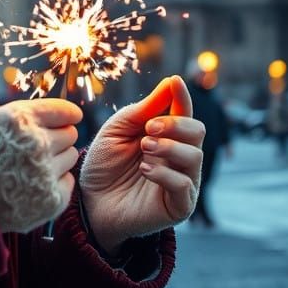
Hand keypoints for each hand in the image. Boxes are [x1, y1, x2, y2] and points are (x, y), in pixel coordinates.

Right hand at [0, 98, 82, 203]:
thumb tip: (1, 109)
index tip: (71, 117)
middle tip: (49, 142)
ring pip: (71, 157)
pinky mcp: (50, 200)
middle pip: (69, 134)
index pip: (62, 111)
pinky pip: (68, 183)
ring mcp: (45, 172)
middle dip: (61, 135)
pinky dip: (58, 182)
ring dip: (60, 158)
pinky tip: (42, 182)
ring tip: (41, 163)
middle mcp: (37, 142)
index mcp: (21, 118)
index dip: (67, 113)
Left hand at [79, 76, 203, 252]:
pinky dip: (165, 173)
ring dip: (169, 147)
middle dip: (175, 124)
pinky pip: (185, 185)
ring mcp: (182, 181)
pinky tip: (145, 170)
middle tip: (148, 128)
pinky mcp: (179, 205)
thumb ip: (145, 109)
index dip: (181, 96)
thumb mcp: (118, 129)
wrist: (90, 201)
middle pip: (197, 131)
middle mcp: (179, 156)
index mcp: (166, 134)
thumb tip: (172, 81)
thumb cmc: (104, 163)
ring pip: (195, 156)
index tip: (174, 82)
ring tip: (144, 148)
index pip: (183, 111)